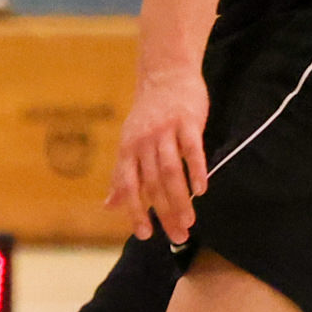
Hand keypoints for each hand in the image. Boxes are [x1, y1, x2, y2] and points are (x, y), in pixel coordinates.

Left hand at [104, 64, 209, 242]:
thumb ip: (122, 177)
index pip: (130, 187)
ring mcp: (165, 131)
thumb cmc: (148, 116)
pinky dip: (196, 170)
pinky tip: (202, 190)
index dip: (135, 211)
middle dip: (165, 214)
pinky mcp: (187, 121)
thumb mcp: (129, 144)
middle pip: (154, 184)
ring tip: (190, 222)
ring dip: (181, 199)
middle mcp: (143, 142)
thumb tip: (109, 206)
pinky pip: (192, 149)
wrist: (166, 75)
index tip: (146, 235)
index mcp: (128, 150)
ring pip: (171, 171)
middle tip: (179, 237)